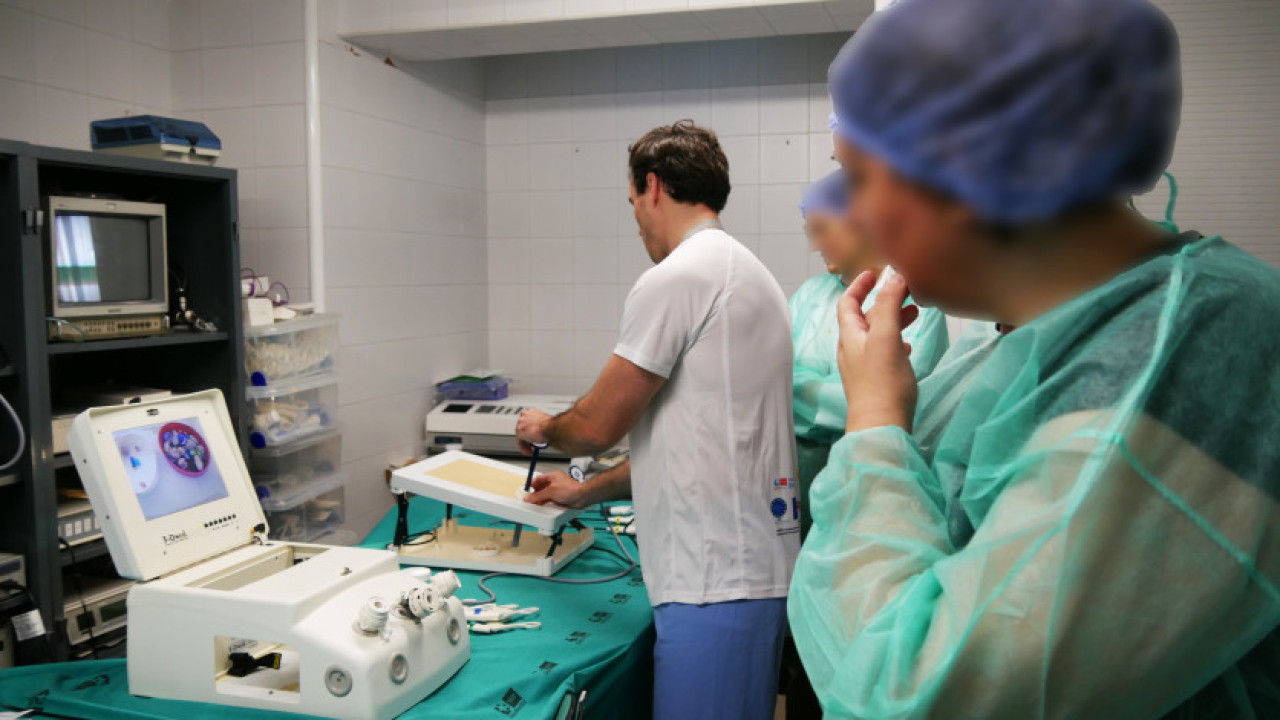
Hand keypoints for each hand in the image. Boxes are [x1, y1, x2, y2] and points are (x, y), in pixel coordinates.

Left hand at [515, 409, 551, 454]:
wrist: (550, 427)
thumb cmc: (551, 425)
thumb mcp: (545, 424)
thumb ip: (540, 428)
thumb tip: (540, 434)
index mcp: (531, 412)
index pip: (526, 422)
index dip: (529, 431)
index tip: (532, 437)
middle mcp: (524, 416)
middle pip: (522, 429)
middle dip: (526, 439)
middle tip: (531, 446)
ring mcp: (521, 423)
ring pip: (520, 436)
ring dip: (525, 444)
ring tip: (531, 451)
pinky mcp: (519, 431)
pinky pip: (520, 442)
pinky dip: (524, 448)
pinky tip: (529, 451)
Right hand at [523, 471, 584, 507]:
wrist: (581, 497)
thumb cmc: (569, 489)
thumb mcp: (550, 492)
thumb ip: (538, 495)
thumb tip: (528, 498)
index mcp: (553, 476)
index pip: (539, 479)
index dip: (532, 484)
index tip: (527, 490)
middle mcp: (555, 482)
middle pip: (541, 487)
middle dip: (535, 493)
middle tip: (530, 499)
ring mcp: (558, 489)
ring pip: (546, 493)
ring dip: (541, 498)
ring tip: (535, 503)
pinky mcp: (561, 497)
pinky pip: (551, 499)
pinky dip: (546, 502)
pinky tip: (543, 506)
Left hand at [837, 271, 919, 432]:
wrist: (881, 427)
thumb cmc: (882, 383)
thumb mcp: (886, 337)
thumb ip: (888, 305)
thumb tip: (893, 276)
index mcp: (850, 336)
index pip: (848, 303)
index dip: (859, 286)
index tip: (873, 273)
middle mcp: (852, 350)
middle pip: (865, 317)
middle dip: (885, 301)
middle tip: (907, 290)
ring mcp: (863, 367)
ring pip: (877, 334)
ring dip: (893, 319)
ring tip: (916, 312)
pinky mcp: (876, 381)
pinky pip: (884, 353)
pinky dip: (896, 341)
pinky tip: (908, 345)